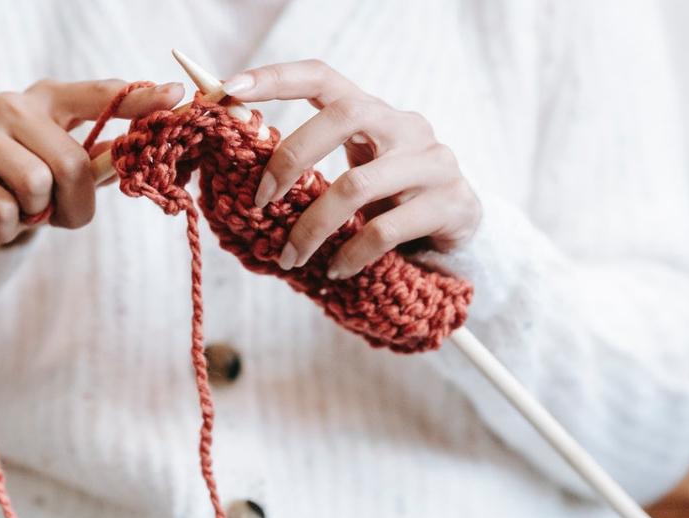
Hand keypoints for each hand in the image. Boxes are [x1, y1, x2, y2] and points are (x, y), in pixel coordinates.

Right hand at [0, 79, 184, 243]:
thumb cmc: (19, 186)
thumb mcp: (60, 172)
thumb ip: (95, 161)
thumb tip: (132, 154)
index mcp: (47, 100)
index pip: (98, 95)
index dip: (137, 99)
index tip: (174, 97)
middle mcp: (10, 105)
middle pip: (70, 161)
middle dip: (75, 204)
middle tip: (59, 217)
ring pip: (35, 185)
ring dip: (35, 215)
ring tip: (19, 212)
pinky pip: (3, 210)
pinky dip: (5, 229)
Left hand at [221, 60, 480, 278]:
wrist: (460, 234)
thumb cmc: (388, 202)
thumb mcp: (351, 174)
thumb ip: (312, 168)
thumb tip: (238, 178)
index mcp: (372, 111)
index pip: (322, 76)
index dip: (276, 77)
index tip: (228, 89)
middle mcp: (406, 126)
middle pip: (344, 117)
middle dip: (291, 158)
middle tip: (260, 201)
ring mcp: (432, 162)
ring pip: (358, 185)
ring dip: (314, 226)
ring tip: (291, 258)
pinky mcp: (450, 204)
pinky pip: (386, 230)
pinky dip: (351, 254)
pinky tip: (335, 270)